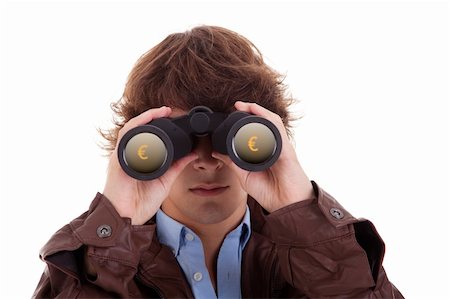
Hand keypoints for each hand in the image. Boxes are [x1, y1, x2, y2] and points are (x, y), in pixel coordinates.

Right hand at [102, 106, 197, 224]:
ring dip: (144, 119)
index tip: (172, 114)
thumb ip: (177, 166)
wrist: (127, 219)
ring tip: (159, 113)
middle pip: (138, 129)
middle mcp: (128, 155)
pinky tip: (145, 126)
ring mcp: (121, 158)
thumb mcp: (165, 180)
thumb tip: (194, 152)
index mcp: (139, 158)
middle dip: (151, 116)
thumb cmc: (141, 201)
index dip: (157, 122)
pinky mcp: (118, 164)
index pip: (147, 135)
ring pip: (130, 131)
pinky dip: (135, 132)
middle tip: (168, 110)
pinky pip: (124, 142)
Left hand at [213, 101, 313, 211]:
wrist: (285, 206)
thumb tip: (216, 152)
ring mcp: (280, 147)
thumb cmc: (269, 192)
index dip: (243, 121)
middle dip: (250, 111)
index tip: (228, 115)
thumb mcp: (244, 176)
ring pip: (270, 122)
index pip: (254, 131)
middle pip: (263, 123)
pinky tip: (257, 112)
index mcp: (263, 152)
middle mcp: (273, 146)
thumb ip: (232, 163)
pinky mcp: (286, 150)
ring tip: (243, 105)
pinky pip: (277, 129)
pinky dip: (266, 118)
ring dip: (257, 111)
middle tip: (235, 106)